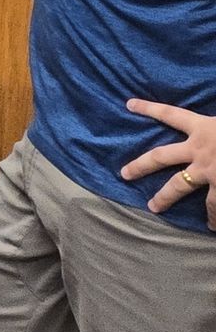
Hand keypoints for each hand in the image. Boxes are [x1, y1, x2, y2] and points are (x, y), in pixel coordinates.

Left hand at [120, 99, 215, 228]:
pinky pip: (214, 205)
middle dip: (140, 165)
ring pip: (179, 186)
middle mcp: (200, 150)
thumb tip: (213, 123)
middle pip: (160, 157)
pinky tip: (212, 227)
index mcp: (204, 128)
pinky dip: (215, 217)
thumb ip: (214, 126)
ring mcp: (209, 171)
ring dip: (166, 197)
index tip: (130, 104)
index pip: (171, 114)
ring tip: (154, 208)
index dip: (150, 109)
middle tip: (124, 174)